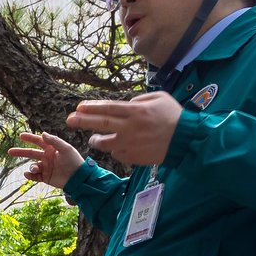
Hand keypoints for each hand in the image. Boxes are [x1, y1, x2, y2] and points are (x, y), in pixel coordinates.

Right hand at [9, 132, 84, 189]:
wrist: (78, 178)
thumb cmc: (74, 161)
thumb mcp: (65, 148)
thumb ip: (54, 141)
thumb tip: (42, 133)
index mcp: (51, 149)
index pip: (38, 141)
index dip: (29, 138)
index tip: (20, 136)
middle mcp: (47, 157)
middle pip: (31, 153)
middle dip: (20, 152)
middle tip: (10, 151)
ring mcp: (46, 167)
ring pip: (33, 166)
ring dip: (31, 167)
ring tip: (35, 169)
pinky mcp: (45, 177)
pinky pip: (34, 176)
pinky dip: (30, 175)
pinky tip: (28, 174)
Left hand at [64, 91, 180, 165]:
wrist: (186, 140)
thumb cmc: (174, 116)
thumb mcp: (159, 98)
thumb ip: (139, 99)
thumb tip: (125, 105)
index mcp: (136, 111)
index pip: (108, 108)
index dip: (92, 107)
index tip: (79, 107)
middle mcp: (130, 128)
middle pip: (101, 124)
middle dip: (82, 121)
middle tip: (69, 120)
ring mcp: (130, 144)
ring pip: (104, 143)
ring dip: (96, 140)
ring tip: (94, 137)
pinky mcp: (133, 157)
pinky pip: (117, 153)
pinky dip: (115, 150)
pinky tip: (119, 146)